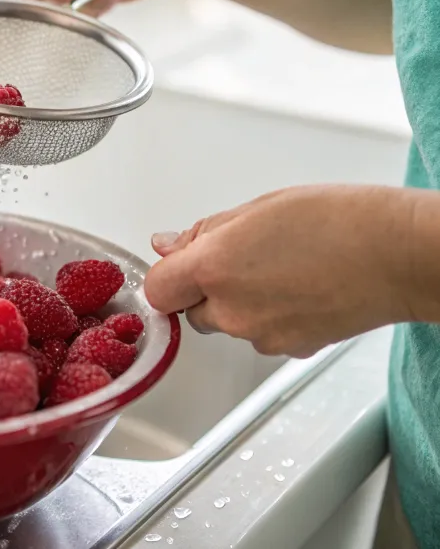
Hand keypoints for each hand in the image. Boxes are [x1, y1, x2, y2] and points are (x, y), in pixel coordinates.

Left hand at [143, 186, 415, 357]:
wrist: (401, 255)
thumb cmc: (340, 222)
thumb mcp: (257, 209)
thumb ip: (203, 233)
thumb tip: (167, 245)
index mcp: (214, 267)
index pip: (157, 289)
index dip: (167, 276)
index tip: (179, 266)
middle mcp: (230, 310)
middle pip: (192, 310)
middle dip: (206, 288)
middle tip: (245, 257)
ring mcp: (260, 335)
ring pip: (228, 323)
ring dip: (240, 302)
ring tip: (282, 269)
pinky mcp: (289, 350)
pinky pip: (261, 335)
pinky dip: (271, 317)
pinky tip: (300, 289)